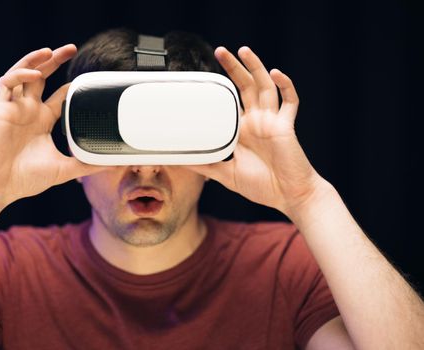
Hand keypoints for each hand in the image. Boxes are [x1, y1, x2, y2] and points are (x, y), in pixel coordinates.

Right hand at [0, 44, 112, 207]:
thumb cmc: (25, 179)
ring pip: (23, 73)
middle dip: (54, 61)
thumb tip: (112, 164)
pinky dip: (20, 74)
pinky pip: (6, 83)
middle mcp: (28, 111)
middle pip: (42, 77)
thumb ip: (87, 164)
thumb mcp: (64, 169)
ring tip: (51, 50)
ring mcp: (13, 108)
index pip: (59, 97)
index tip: (88, 79)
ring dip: (36, 60)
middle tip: (71, 48)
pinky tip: (35, 73)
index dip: (71, 86)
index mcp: (42, 121)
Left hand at [185, 46, 327, 216]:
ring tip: (243, 51)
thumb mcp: (226, 175)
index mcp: (242, 131)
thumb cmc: (263, 187)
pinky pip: (289, 101)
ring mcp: (272, 121)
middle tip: (220, 51)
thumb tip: (180, 162)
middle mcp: (257, 121)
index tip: (205, 77)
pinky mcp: (287, 126)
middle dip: (234, 68)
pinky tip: (276, 73)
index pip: (230, 102)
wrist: (290, 196)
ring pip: (265, 87)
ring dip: (256, 67)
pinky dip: (285, 85)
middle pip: (245, 87)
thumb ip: (206, 166)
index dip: (221, 88)